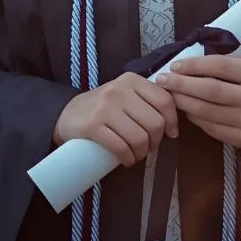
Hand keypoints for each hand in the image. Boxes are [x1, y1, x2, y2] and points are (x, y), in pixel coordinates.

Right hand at [52, 72, 178, 166]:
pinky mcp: (93, 126)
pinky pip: (121, 147)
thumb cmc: (104, 106)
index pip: (164, 100)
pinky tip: (127, 160)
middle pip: (154, 122)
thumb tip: (173, 121)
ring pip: (139, 137)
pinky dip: (128, 158)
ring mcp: (105, 107)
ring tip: (137, 154)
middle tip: (149, 147)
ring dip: (141, 153)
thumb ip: (146, 99)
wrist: (67, 114)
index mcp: (132, 80)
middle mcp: (119, 90)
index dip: (172, 121)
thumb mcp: (126, 93)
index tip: (171, 133)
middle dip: (156, 141)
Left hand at [156, 50, 240, 150]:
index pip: (221, 66)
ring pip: (208, 112)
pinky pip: (212, 128)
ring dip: (183, 102)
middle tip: (163, 80)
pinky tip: (185, 110)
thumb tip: (201, 37)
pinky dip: (194, 119)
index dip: (195, 65)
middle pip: (211, 90)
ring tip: (168, 94)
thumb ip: (233, 51)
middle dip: (183, 84)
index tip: (175, 64)